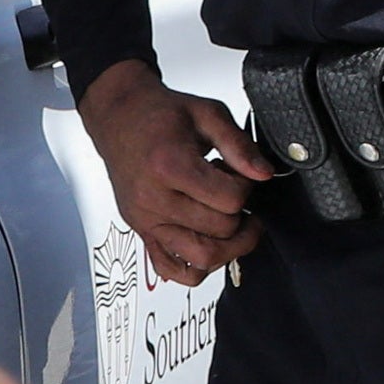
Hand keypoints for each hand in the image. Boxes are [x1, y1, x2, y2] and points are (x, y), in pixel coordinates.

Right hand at [76, 66, 267, 284]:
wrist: (119, 117)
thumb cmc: (159, 114)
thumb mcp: (208, 114)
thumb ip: (239, 144)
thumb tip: (264, 174)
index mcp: (170, 166)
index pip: (230, 200)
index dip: (248, 188)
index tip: (242, 175)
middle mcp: (154, 199)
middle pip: (220, 230)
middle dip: (241, 214)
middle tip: (237, 195)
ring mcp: (145, 220)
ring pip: (200, 259)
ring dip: (229, 247)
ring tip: (234, 225)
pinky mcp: (141, 231)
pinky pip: (169, 269)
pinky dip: (195, 268)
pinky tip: (209, 243)